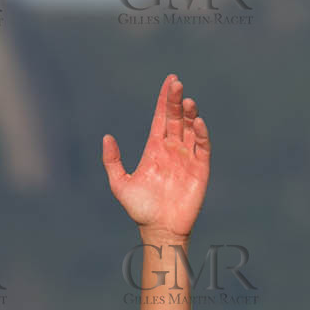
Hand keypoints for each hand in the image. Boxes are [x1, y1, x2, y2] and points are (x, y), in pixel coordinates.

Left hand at [102, 73, 210, 240]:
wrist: (158, 229)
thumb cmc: (140, 209)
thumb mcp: (120, 184)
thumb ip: (113, 161)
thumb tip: (107, 137)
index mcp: (154, 149)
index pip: (161, 118)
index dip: (164, 100)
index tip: (169, 80)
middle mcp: (172, 149)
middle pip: (176, 119)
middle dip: (175, 100)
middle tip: (176, 83)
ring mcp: (187, 157)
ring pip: (190, 129)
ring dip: (189, 114)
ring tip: (186, 100)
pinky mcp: (200, 168)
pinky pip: (202, 146)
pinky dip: (201, 133)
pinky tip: (197, 122)